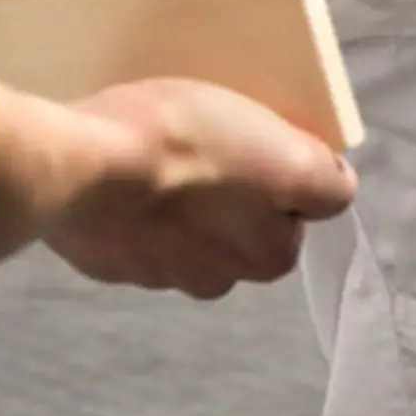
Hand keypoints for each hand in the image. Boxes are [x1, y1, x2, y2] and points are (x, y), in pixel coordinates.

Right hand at [47, 79, 356, 298]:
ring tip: (159, 147)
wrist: (81, 167)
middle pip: (238, 221)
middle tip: (209, 136)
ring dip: (179, 196)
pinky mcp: (105, 258)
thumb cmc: (189, 148)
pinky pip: (132, 226)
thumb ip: (323, 180)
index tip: (257, 137)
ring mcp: (154, 271)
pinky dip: (133, 204)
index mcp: (267, 257)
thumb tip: (335, 186)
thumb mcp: (284, 156)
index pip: (293, 209)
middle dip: (230, 186)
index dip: (280, 167)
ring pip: (184, 226)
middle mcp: (216, 278)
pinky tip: (122, 169)